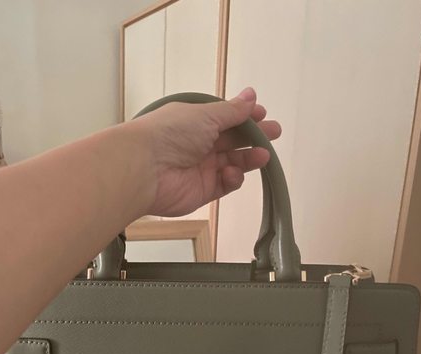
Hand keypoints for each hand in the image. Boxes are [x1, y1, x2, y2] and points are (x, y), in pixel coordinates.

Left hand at [131, 87, 280, 217]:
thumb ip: (232, 111)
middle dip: (254, 136)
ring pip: (232, 162)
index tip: (262, 114)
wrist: (146, 168)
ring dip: (248, 158)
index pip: (226, 117)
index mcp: (195, 120)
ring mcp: (201, 168)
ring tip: (263, 155)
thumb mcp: (206, 115)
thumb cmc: (172, 132)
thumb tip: (252, 95)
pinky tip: (232, 172)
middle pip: (232, 140)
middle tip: (274, 133)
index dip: (245, 116)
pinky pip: (224, 184)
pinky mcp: (202, 191)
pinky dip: (232, 178)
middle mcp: (198, 143)